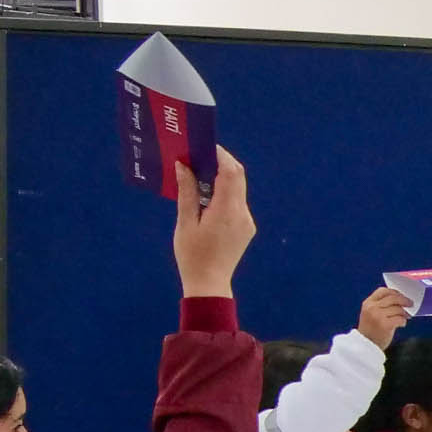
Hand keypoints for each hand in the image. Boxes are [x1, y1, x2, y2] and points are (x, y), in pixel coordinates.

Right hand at [173, 149, 253, 297]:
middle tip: (202, 155)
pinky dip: (225, 193)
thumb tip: (184, 165)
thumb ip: (187, 192)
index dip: (221, 155)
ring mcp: (247, 221)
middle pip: (238, 177)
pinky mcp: (246, 228)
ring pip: (239, 189)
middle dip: (222, 163)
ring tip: (201, 173)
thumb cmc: (192, 256)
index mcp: (227, 211)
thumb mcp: (185, 222)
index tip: (205, 146)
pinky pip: (238, 203)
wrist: (209, 285)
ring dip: (223, 178)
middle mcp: (242, 214)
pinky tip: (208, 196)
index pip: (231, 173)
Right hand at [355, 283, 408, 347]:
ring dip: (404, 313)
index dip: (394, 292)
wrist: (366, 346)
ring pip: (398, 309)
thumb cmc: (371, 331)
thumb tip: (399, 299)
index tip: (401, 296)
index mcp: (368, 303)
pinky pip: (400, 319)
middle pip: (393, 298)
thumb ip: (380, 305)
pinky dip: (403, 321)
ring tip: (404, 318)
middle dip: (404, 300)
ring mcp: (378, 316)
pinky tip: (401, 324)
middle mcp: (372, 308)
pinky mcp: (385, 325)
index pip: (383, 291)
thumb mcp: (370, 313)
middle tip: (410, 303)